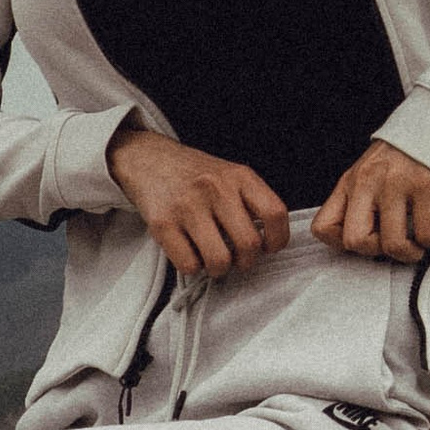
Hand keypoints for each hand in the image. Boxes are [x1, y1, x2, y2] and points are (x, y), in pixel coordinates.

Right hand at [108, 126, 290, 278]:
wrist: (150, 161)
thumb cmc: (196, 175)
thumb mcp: (231, 175)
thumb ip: (252, 201)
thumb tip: (270, 241)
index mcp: (240, 176)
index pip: (275, 213)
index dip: (278, 239)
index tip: (269, 247)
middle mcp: (216, 188)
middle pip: (249, 243)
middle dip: (246, 261)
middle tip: (238, 259)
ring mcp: (188, 206)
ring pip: (219, 260)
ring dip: (220, 269)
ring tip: (214, 259)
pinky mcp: (163, 224)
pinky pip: (189, 264)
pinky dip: (193, 267)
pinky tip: (191, 252)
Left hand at [311, 140, 429, 264]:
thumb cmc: (400, 158)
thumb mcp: (366, 175)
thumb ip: (357, 203)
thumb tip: (363, 243)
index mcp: (349, 183)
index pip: (323, 228)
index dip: (341, 244)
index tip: (363, 239)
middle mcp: (368, 182)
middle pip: (355, 241)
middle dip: (376, 252)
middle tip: (391, 245)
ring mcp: (396, 184)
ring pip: (393, 243)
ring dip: (408, 253)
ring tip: (416, 244)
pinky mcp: (425, 186)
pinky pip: (425, 233)